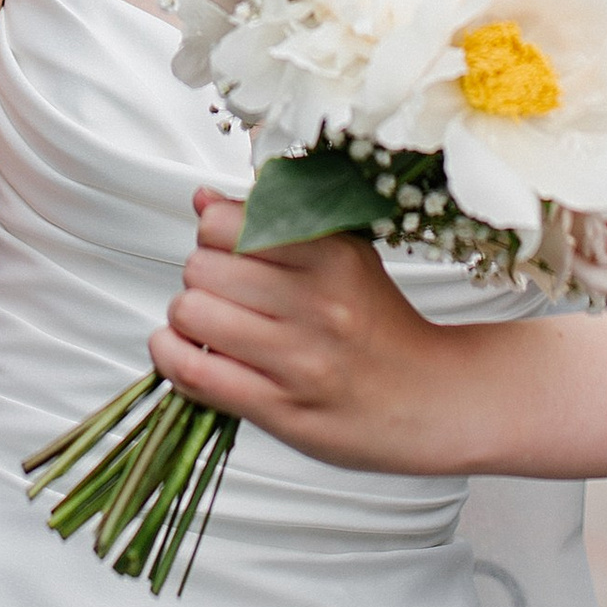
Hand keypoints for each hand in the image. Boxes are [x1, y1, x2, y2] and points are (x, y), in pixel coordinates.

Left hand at [148, 189, 474, 475]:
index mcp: (331, 255)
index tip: (229, 252)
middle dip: (200, 279)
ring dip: (187, 320)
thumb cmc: (384, 332)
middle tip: (223, 296)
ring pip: (190, 314)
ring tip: (210, 326)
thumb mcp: (346, 259)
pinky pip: (193, 371)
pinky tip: (186, 353)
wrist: (433, 402)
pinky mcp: (279, 407)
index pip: (225, 223)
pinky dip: (173, 358)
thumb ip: (275, 223)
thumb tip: (203, 199)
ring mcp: (297, 357)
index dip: (214, 236)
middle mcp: (315, 302)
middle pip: (201, 267)